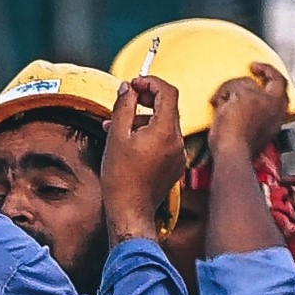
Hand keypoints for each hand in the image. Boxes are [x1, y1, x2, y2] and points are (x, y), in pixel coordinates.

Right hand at [101, 74, 183, 232]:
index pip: (167, 92)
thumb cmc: (121, 179)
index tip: (135, 83)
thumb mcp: (117, 137)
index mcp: (165, 131)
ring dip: (145, 119)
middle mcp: (177, 141)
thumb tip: (127, 87)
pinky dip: (150, 135)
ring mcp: (178, 155)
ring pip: (164, 125)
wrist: (130, 212)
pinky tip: (132, 142)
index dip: (151, 82)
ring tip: (120, 126)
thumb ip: (123, 106)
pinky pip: (165, 141)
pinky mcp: (175, 166)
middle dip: (147, 99)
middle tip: (128, 98)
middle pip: (167, 107)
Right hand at [208, 64, 294, 171]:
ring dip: (253, 100)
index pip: (276, 77)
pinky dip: (248, 114)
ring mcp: (269, 129)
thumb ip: (240, 84)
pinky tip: (235, 114)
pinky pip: (256, 121)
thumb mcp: (236, 93)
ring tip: (238, 98)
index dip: (264, 68)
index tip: (252, 67)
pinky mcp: (258, 140)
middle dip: (262, 86)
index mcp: (275, 101)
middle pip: (273, 93)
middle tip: (251, 81)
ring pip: (264, 108)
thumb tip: (236, 90)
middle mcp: (276, 115)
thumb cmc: (234, 124)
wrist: (230, 154)